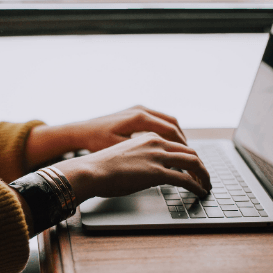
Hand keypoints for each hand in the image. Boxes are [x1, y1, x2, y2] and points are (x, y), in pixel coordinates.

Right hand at [53, 132, 210, 203]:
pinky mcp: (157, 173)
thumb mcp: (125, 156)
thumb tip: (146, 172)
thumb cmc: (101, 167)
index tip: (193, 167)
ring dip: (203, 175)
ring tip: (206, 185)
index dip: (189, 156)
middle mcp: (156, 143)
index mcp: (148, 137)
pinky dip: (197, 186)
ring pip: (193, 162)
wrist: (91, 170)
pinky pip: (185, 179)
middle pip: (190, 151)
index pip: (177, 144)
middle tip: (205, 177)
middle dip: (201, 166)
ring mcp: (157, 157)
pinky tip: (200, 192)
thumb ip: (141, 159)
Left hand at [69, 105, 186, 152]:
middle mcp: (141, 110)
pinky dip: (167, 132)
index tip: (188, 159)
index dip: (182, 146)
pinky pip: (158, 120)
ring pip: (167, 120)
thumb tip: (163, 163)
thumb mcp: (119, 150)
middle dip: (183, 141)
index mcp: (139, 118)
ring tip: (182, 152)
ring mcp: (139, 109)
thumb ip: (142, 154)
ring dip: (176, 136)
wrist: (81, 131)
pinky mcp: (135, 112)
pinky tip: (167, 145)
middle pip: (173, 124)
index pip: (170, 131)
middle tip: (190, 157)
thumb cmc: (96, 142)